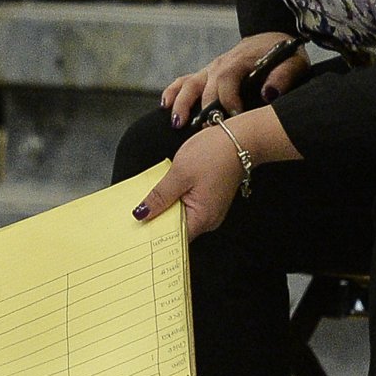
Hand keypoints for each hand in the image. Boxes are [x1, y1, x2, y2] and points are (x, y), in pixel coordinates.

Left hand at [132, 128, 246, 237]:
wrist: (241, 138)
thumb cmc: (215, 153)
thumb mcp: (180, 173)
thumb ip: (160, 196)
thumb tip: (142, 213)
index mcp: (202, 218)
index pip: (172, 237)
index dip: (152, 234)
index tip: (134, 228)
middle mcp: (208, 219)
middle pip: (175, 227)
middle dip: (156, 219)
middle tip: (135, 210)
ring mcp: (210, 208)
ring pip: (180, 214)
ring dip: (164, 206)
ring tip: (147, 197)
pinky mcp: (209, 198)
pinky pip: (187, 204)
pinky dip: (174, 198)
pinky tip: (164, 189)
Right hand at [161, 32, 300, 124]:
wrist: (272, 39)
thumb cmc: (285, 55)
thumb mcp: (294, 63)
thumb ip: (284, 76)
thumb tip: (269, 93)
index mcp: (241, 60)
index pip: (227, 79)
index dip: (228, 99)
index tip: (234, 117)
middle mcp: (222, 63)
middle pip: (206, 86)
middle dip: (204, 110)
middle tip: (206, 133)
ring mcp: (211, 68)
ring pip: (190, 83)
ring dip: (181, 103)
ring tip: (177, 124)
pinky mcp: (206, 73)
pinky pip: (184, 80)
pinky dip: (173, 91)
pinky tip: (165, 106)